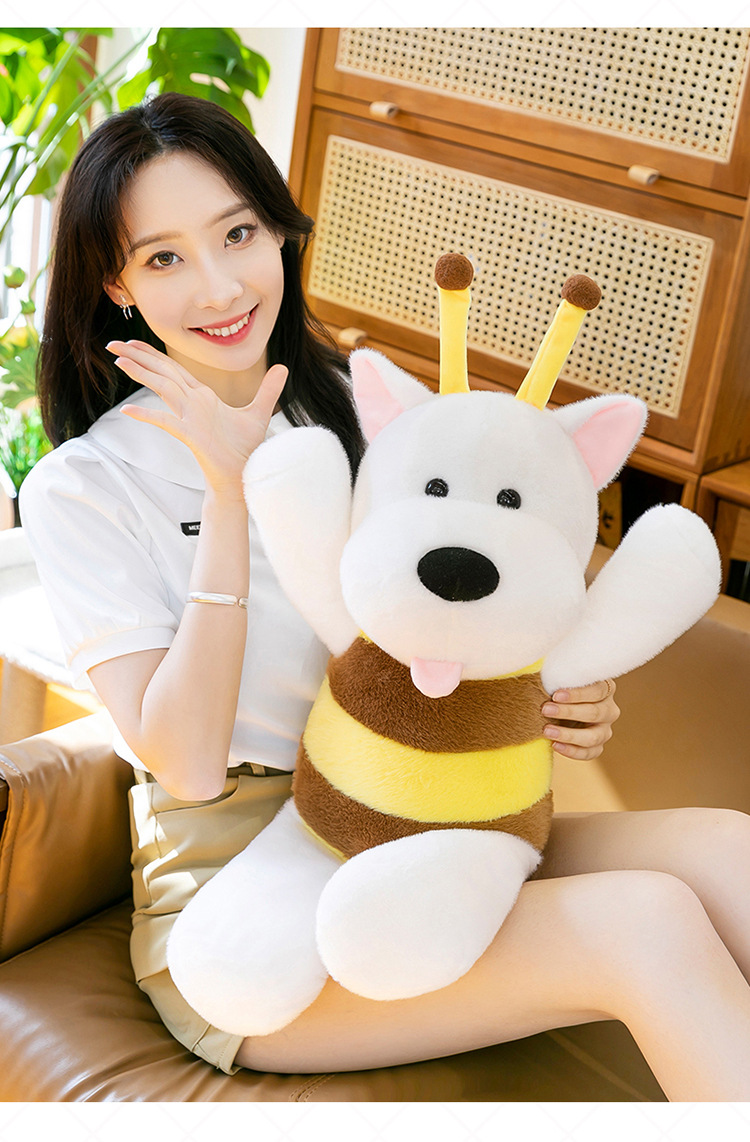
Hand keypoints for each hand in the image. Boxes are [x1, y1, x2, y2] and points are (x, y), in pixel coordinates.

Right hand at [106, 340, 287, 494]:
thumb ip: (269, 389)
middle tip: (113, 343)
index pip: (174, 369)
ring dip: (142, 374)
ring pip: (162, 390)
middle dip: (139, 357)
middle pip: (162, 373)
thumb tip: (284, 367)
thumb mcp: (259, 413)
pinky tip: (128, 411)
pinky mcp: (191, 436)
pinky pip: (166, 423)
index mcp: (203, 397)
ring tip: (119, 360)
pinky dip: (148, 417)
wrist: (243, 475)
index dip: (154, 354)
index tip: (133, 342)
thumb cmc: (245, 449)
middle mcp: (192, 404)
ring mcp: (189, 419)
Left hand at [542, 679, 619, 760]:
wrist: (557, 709)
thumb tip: (539, 663)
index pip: (598, 690)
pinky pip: (590, 753)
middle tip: (545, 709)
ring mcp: (605, 730)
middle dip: (568, 712)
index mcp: (605, 688)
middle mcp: (609, 710)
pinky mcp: (597, 746)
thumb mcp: (561, 678)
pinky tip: (554, 745)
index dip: (577, 694)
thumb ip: (558, 672)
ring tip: (546, 730)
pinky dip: (572, 751)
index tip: (556, 694)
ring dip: (569, 734)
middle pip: (595, 712)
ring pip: (593, 736)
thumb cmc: (558, 688)